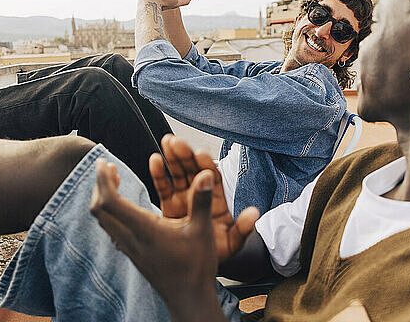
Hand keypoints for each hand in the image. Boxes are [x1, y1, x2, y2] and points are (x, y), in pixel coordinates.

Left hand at [90, 160, 224, 320]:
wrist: (188, 299)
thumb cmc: (196, 267)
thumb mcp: (203, 231)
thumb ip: (202, 201)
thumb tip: (205, 175)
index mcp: (145, 230)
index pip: (110, 202)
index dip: (103, 180)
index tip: (105, 163)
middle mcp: (132, 239)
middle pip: (99, 209)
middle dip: (100, 184)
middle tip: (107, 167)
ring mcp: (129, 248)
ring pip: (103, 220)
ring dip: (104, 198)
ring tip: (114, 181)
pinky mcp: (133, 254)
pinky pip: (112, 229)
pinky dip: (111, 212)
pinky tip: (124, 206)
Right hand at [150, 135, 258, 262]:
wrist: (199, 267)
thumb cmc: (219, 253)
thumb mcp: (232, 243)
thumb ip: (242, 228)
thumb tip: (255, 214)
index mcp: (217, 201)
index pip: (213, 179)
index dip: (207, 166)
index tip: (200, 154)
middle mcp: (201, 195)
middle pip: (194, 171)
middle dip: (186, 156)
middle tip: (177, 142)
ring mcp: (184, 199)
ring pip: (179, 174)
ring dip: (173, 158)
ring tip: (167, 141)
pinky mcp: (169, 206)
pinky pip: (164, 187)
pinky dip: (159, 174)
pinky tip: (155, 159)